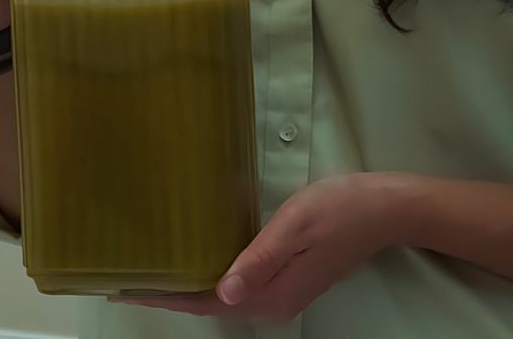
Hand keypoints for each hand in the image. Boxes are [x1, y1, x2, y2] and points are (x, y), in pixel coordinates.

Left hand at [118, 174, 404, 323]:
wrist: (388, 209)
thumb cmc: (343, 209)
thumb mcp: (297, 225)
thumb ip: (259, 258)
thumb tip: (222, 291)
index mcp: (271, 294)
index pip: (205, 302)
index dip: (164, 296)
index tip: (124, 289)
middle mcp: (273, 303)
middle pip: (209, 304)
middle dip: (168, 293)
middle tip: (124, 277)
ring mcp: (282, 293)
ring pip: (222, 296)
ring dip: (187, 286)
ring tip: (149, 270)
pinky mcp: (288, 279)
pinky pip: (238, 284)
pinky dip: (210, 276)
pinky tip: (196, 259)